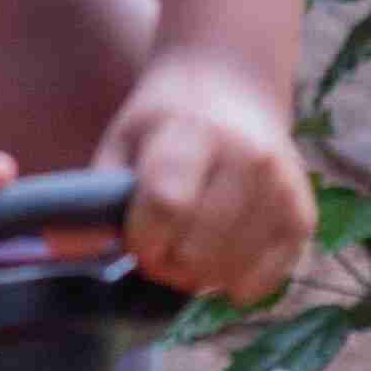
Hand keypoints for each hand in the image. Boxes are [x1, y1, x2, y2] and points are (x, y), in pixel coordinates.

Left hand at [100, 54, 312, 303]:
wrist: (231, 87)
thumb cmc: (164, 122)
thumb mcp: (121, 141)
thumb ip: (97, 196)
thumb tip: (68, 249)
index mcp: (196, 133)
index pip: (167, 204)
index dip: (142, 238)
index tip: (135, 238)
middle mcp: (249, 158)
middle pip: (200, 248)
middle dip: (167, 263)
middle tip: (159, 248)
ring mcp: (282, 186)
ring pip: (233, 269)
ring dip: (200, 276)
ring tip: (187, 250)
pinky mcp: (303, 213)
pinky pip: (270, 277)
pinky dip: (239, 283)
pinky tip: (222, 261)